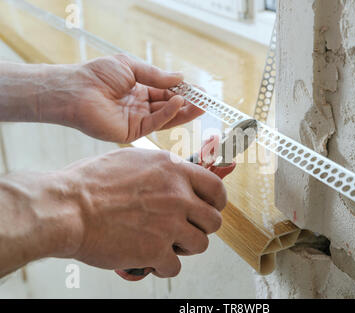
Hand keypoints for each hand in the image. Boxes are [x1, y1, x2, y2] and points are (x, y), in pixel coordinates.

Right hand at [61, 148, 225, 277]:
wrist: (68, 208)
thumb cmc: (90, 183)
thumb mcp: (133, 160)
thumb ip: (161, 169)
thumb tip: (174, 176)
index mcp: (173, 170)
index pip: (216, 188)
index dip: (217, 202)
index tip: (211, 209)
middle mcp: (177, 196)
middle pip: (213, 221)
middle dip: (201, 228)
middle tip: (185, 230)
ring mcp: (169, 224)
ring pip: (200, 245)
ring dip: (185, 248)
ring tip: (167, 245)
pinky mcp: (156, 250)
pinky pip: (175, 267)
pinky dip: (164, 266)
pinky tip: (150, 260)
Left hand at [63, 54, 203, 142]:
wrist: (76, 90)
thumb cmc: (97, 75)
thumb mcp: (131, 67)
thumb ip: (156, 76)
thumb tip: (180, 77)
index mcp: (139, 90)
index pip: (166, 92)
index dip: (183, 91)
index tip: (200, 90)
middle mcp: (140, 106)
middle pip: (170, 106)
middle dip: (188, 103)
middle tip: (206, 101)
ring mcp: (138, 120)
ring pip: (166, 117)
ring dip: (184, 111)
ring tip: (201, 105)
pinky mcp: (133, 131)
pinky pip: (156, 122)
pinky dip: (169, 113)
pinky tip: (179, 102)